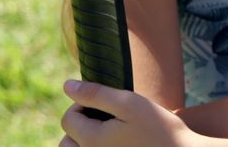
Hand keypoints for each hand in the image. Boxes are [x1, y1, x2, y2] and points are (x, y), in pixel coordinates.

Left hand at [59, 80, 197, 146]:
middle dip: (79, 126)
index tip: (105, 102)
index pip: (68, 118)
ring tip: (109, 132)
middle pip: (67, 141)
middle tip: (106, 118)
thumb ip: (97, 94)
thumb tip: (67, 86)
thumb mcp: (130, 103)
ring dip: (84, 141)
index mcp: (91, 139)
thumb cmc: (160, 128)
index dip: (82, 104)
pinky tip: (118, 143)